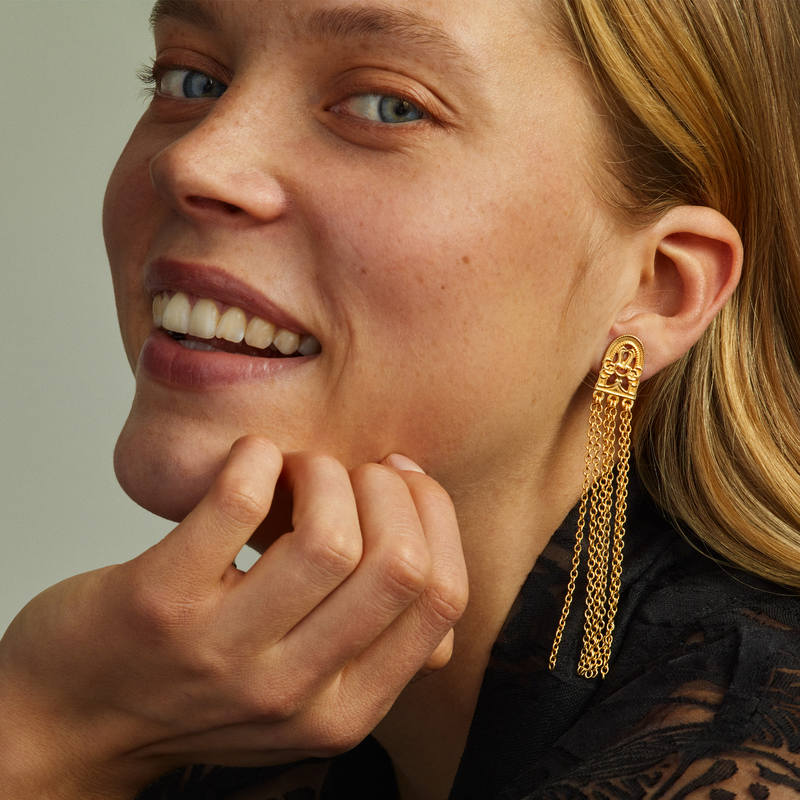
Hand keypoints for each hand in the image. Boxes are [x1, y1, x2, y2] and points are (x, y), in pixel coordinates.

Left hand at [0, 437, 466, 798]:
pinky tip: (250, 459)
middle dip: (391, 491)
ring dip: (326, 474)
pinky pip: (239, 501)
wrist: (69, 721)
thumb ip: (371, 653)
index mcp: (344, 709)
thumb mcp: (301, 698)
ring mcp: (224, 651)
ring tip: (300, 468)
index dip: (435, 520)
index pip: (441, 602)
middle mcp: (293, 690)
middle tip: (355, 472)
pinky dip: (257, 457)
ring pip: (328, 537)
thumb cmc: (193, 689)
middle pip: (398, 566)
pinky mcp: (161, 602)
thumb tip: (439, 582)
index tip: (404, 483)